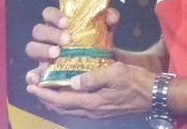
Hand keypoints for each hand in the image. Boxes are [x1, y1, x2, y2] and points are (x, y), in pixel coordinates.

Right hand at [24, 7, 120, 85]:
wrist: (98, 65)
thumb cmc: (95, 42)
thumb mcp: (104, 31)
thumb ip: (109, 21)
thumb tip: (111, 15)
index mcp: (58, 24)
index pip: (48, 13)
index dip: (54, 16)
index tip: (67, 23)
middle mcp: (47, 37)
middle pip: (38, 30)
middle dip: (51, 34)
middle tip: (67, 40)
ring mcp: (42, 54)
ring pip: (31, 48)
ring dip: (42, 50)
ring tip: (56, 54)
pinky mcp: (42, 72)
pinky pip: (30, 74)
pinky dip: (32, 76)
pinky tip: (38, 78)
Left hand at [26, 61, 155, 117]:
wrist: (154, 95)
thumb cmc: (136, 81)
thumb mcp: (116, 73)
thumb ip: (93, 78)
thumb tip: (72, 82)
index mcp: (93, 102)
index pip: (62, 100)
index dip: (45, 94)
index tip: (32, 86)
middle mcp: (92, 111)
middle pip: (62, 108)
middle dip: (46, 99)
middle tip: (35, 87)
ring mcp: (98, 113)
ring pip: (69, 111)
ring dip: (55, 102)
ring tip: (47, 91)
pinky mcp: (103, 111)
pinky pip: (78, 110)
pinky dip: (67, 103)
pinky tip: (68, 95)